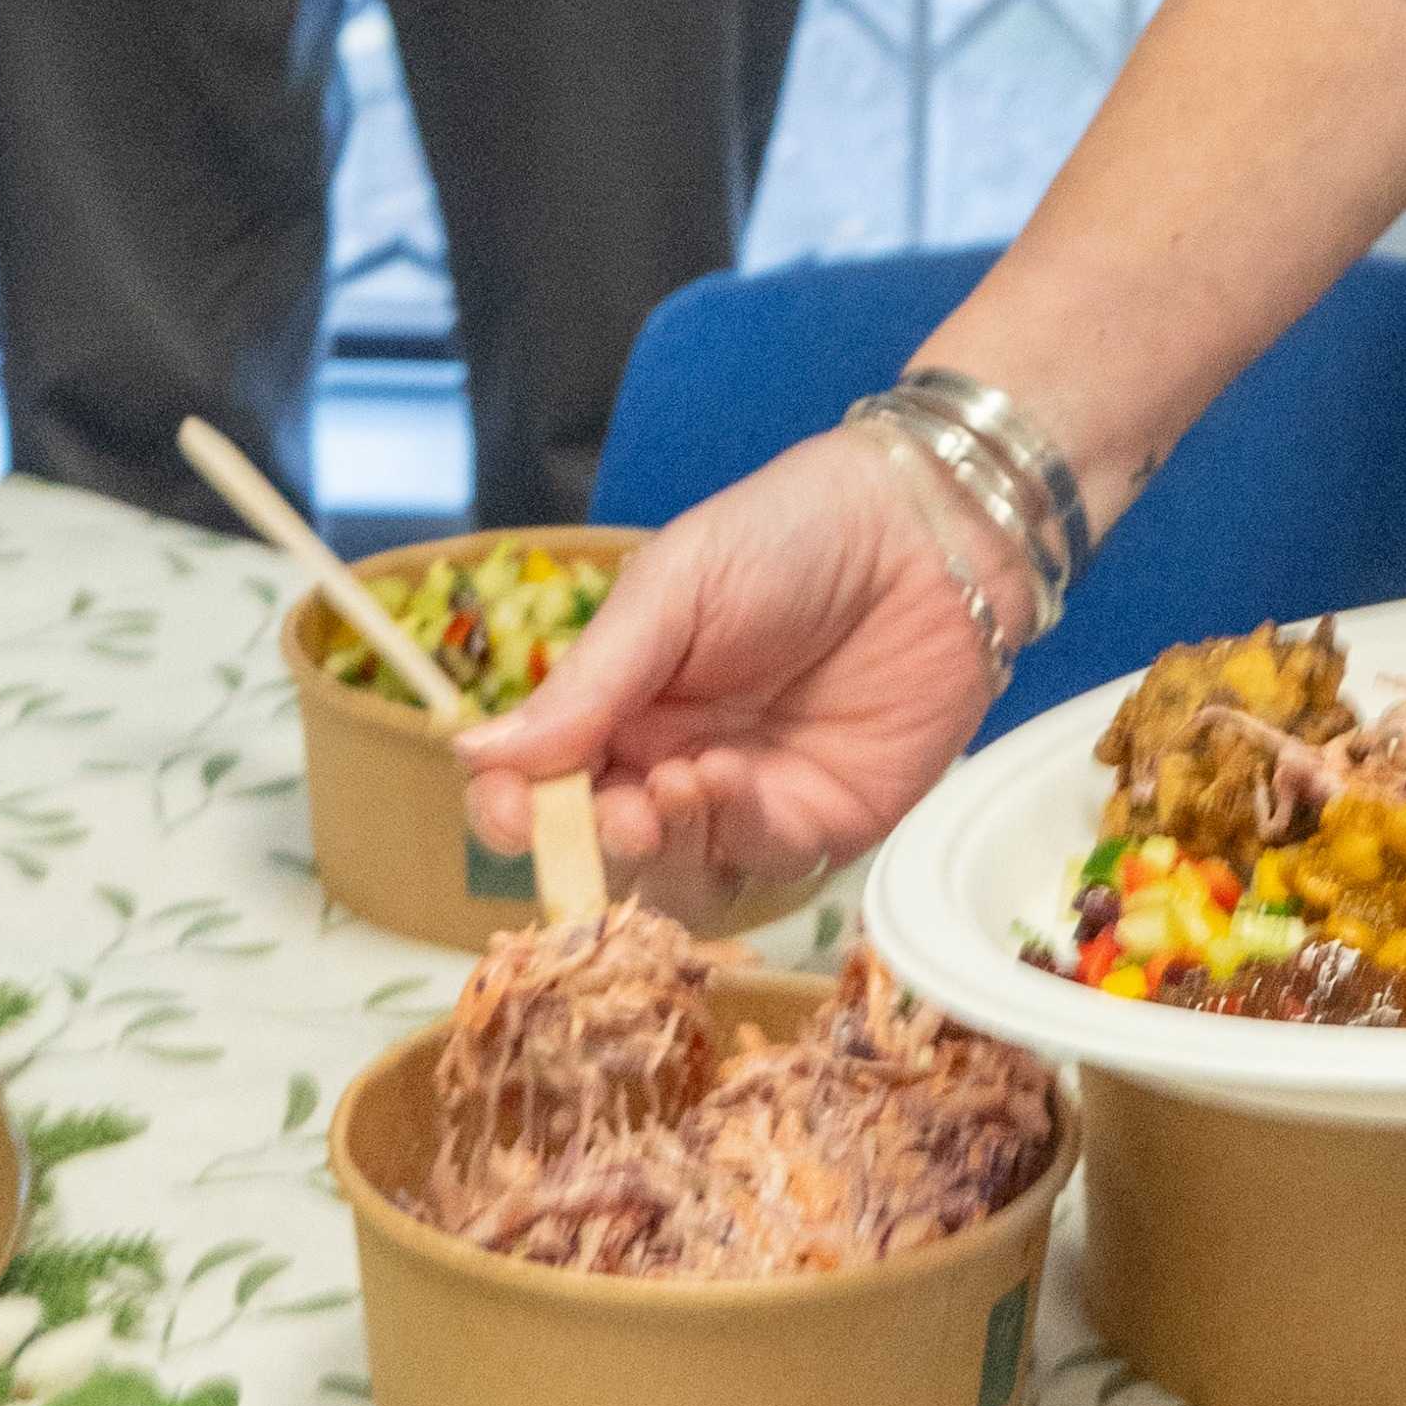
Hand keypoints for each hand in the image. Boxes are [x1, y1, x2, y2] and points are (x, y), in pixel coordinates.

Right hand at [461, 426, 1005, 883]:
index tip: (512, 811)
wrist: (930, 531)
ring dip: (659, 847)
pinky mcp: (821, 823)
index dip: (515, 810)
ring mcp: (746, 800)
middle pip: (598, 843)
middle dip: (589, 841)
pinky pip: (758, 863)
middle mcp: (671, 760)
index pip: (540, 782)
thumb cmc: (790, 533)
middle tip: (614, 808)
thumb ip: (586, 682)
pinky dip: (730, 834)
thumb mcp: (670, 589)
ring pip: (673, 874)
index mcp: (620, 700)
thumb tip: (475, 756)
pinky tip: (731, 779)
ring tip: (675, 787)